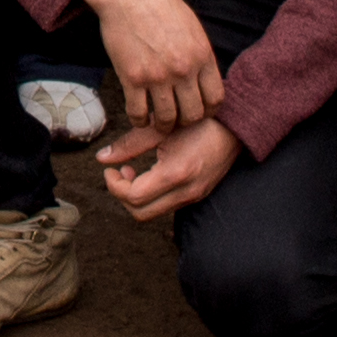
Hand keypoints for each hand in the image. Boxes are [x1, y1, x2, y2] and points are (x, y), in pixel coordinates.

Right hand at [77, 0, 222, 132]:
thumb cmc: (159, 3)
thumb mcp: (192, 26)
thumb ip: (199, 54)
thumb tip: (204, 75)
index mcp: (202, 55)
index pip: (215, 98)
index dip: (208, 111)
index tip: (198, 110)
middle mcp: (183, 69)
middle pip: (193, 114)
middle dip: (185, 121)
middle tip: (177, 119)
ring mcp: (158, 76)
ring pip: (166, 119)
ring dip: (162, 126)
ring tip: (157, 122)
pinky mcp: (132, 78)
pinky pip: (138, 113)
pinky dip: (139, 121)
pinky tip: (138, 118)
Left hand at [97, 114, 236, 221]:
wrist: (234, 128)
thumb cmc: (198, 123)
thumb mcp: (160, 129)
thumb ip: (129, 144)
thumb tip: (103, 158)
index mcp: (175, 174)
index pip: (134, 197)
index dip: (115, 185)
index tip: (111, 170)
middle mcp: (185, 192)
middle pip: (140, 213)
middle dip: (122, 195)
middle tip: (118, 173)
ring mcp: (192, 197)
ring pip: (152, 213)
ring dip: (135, 197)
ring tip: (132, 172)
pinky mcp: (196, 196)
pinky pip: (165, 207)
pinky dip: (150, 197)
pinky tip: (149, 174)